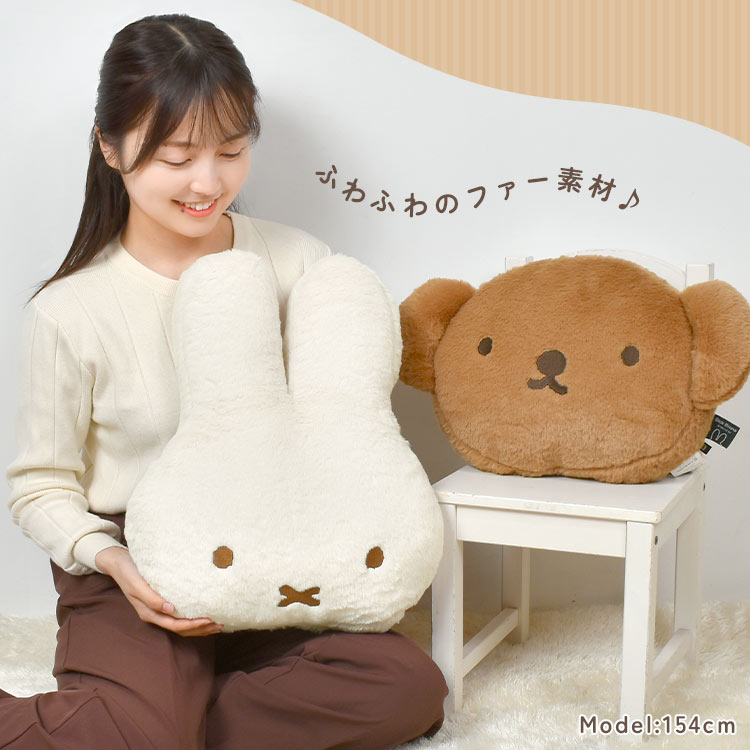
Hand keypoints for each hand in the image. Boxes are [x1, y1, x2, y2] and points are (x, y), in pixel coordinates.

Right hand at [95, 546, 223, 636]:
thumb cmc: (129, 572)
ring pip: (182, 624)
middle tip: (220, 624)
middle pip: (181, 628)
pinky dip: (193, 617)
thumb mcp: (137, 584)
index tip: (209, 620)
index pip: (175, 625)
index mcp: (149, 613)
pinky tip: (204, 613)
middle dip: (201, 629)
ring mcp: (158, 609)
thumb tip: (170, 609)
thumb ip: (151, 598)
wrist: (120, 563)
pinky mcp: (162, 601)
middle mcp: (155, 614)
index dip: (193, 625)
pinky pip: (180, 614)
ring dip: (199, 626)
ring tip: (217, 624)